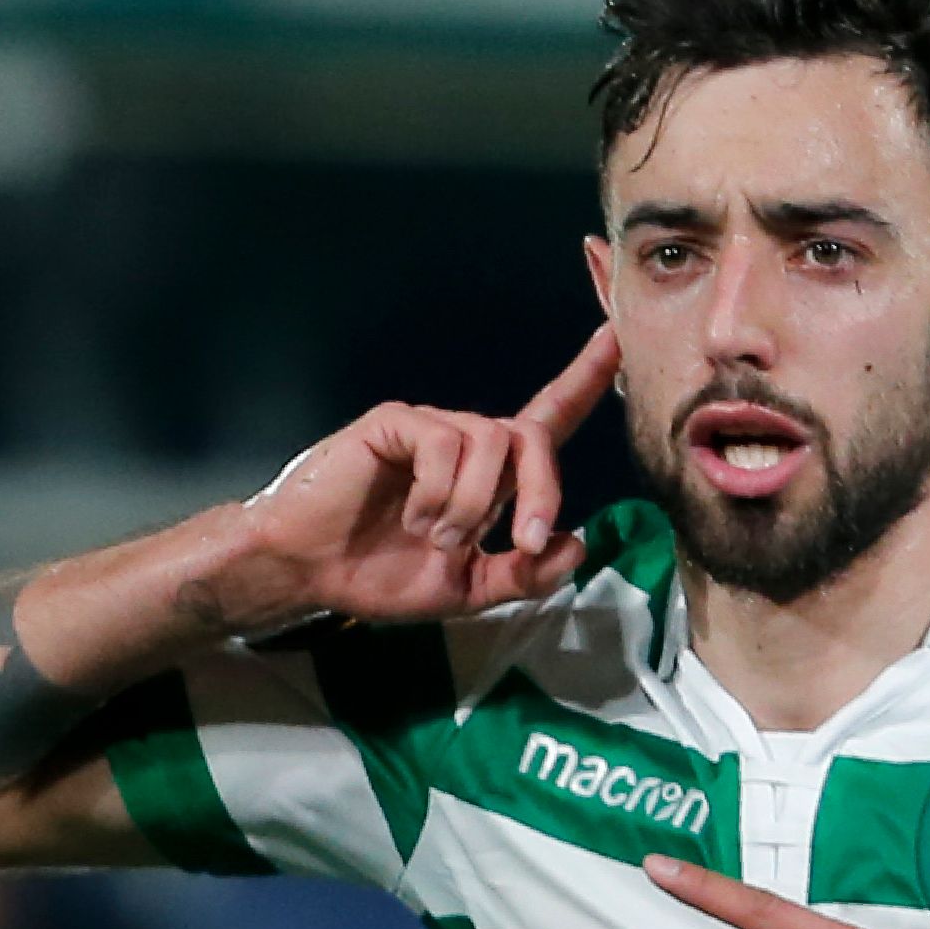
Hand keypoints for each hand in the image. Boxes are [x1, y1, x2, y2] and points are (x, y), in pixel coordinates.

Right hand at [195, 330, 615, 629]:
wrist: (309, 572)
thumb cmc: (379, 575)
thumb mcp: (466, 590)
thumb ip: (523, 574)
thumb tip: (577, 544)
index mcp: (490, 477)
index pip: (548, 420)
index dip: (585, 380)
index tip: (620, 338)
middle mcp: (467, 443)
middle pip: (532, 437)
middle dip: (541, 489)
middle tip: (522, 540)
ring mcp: (431, 429)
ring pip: (490, 442)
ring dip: (471, 504)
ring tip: (432, 537)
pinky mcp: (396, 423)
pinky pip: (444, 442)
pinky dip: (438, 490)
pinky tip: (412, 516)